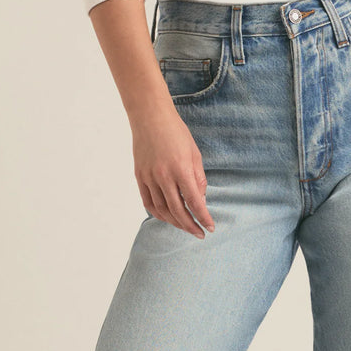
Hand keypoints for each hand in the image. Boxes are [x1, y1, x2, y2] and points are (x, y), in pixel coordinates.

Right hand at [130, 105, 215, 239]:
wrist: (150, 117)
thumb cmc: (176, 132)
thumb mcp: (194, 153)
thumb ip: (198, 178)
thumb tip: (200, 201)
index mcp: (181, 168)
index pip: (194, 202)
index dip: (203, 218)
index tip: (210, 227)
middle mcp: (164, 176)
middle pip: (178, 211)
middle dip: (191, 226)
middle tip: (200, 233)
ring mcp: (149, 177)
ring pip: (162, 210)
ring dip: (175, 222)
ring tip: (186, 226)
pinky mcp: (139, 177)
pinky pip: (148, 202)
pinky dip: (158, 214)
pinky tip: (168, 217)